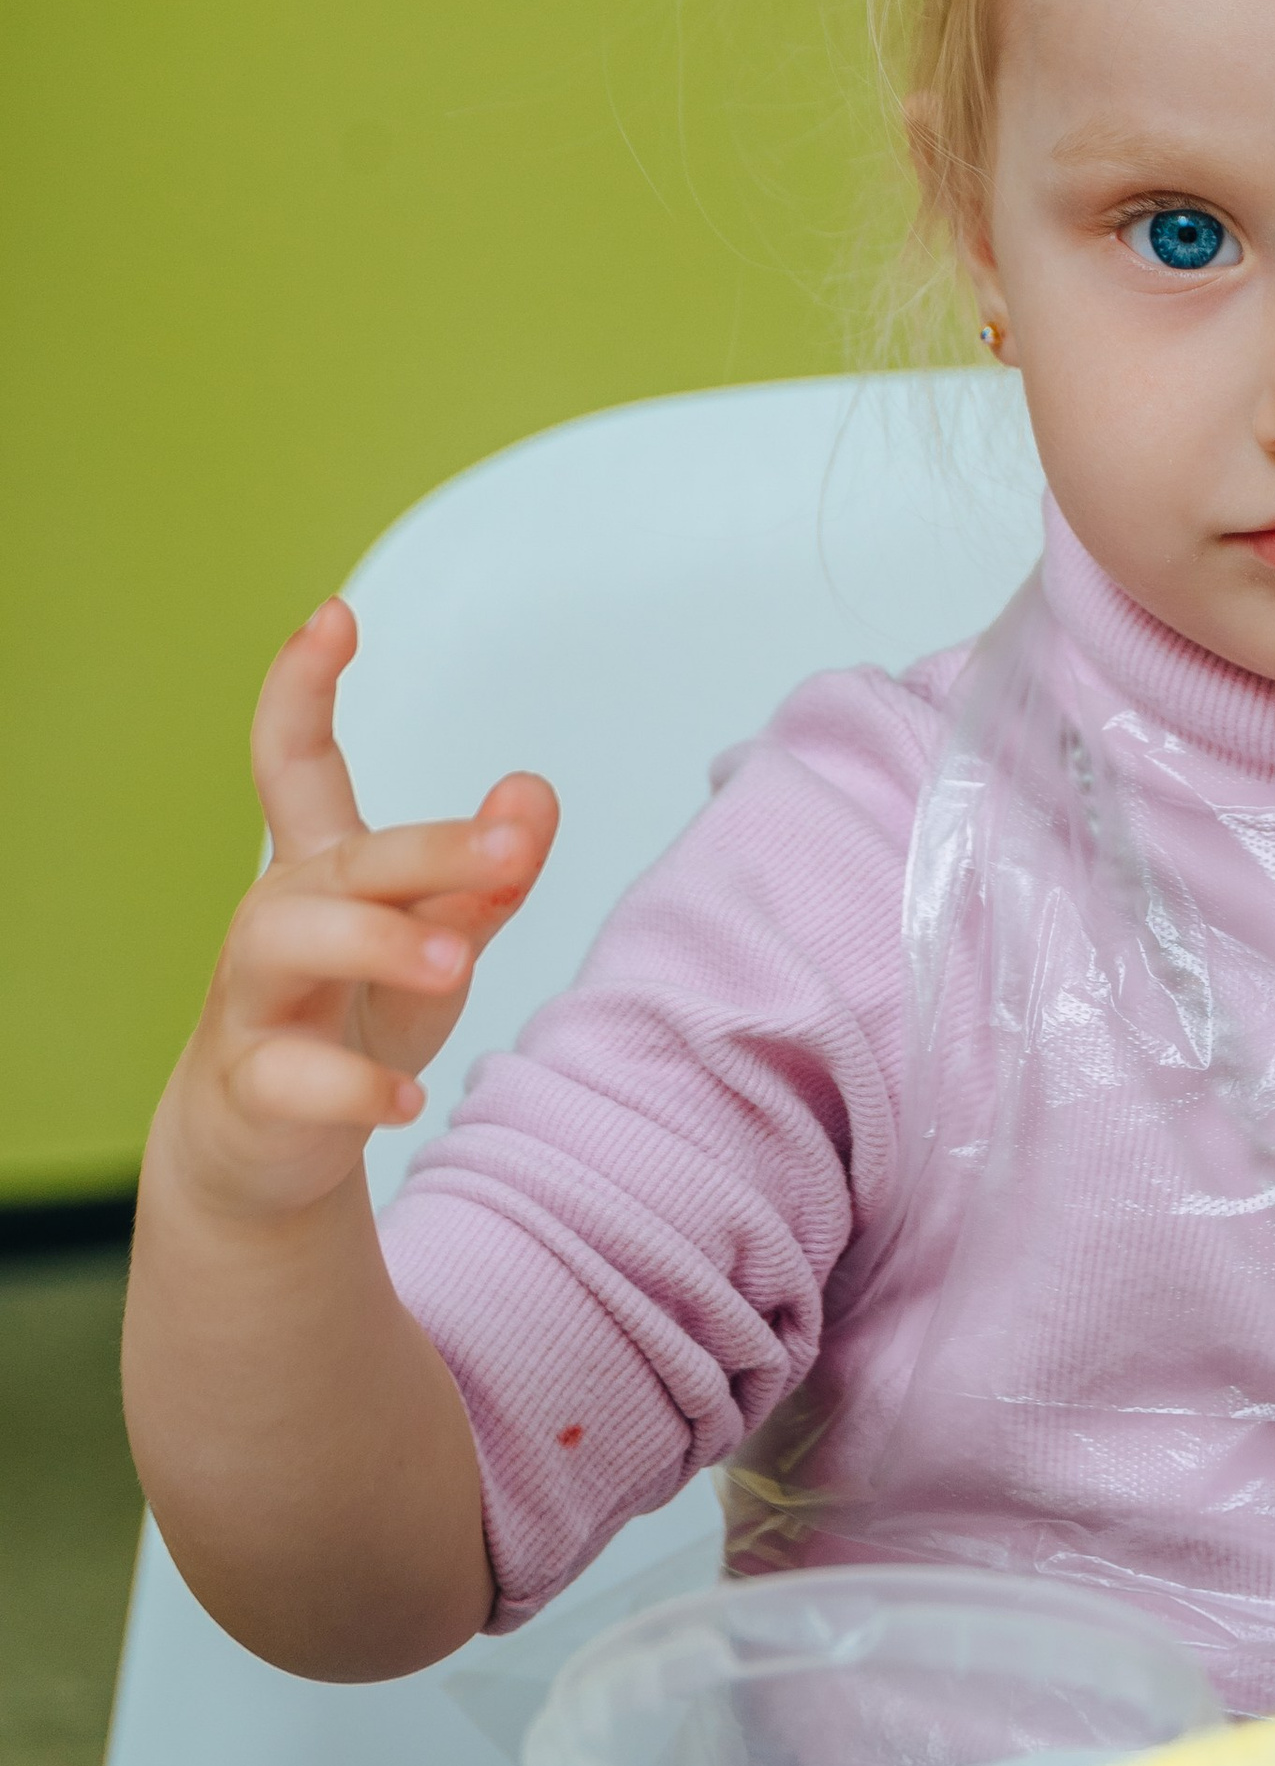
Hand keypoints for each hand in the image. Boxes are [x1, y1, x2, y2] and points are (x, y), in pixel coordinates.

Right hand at [151, 597, 558, 1224]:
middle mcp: (274, 921)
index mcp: (319, 872)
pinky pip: (291, 1079)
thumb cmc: (354, 1020)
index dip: (301, 688)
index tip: (334, 615)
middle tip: (513, 850)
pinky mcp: (250, 1090)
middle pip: (337, 860)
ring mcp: (251, 1005)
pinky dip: (353, 1088)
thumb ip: (485, 871)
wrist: (264, 1149)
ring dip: (378, 944)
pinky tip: (411, 1097)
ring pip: (288, 946)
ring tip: (455, 962)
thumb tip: (534, 788)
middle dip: (425, 847)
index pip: (292, 765)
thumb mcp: (433, 937)